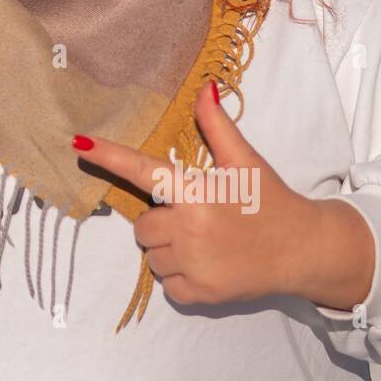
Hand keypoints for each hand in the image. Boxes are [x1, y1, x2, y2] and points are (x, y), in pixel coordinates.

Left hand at [73, 81, 374, 308]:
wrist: (303, 250)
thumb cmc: (270, 201)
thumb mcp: (245, 161)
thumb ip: (217, 127)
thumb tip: (204, 87)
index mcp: (197, 192)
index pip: (143, 170)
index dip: (109, 156)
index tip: (77, 142)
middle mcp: (190, 228)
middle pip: (142, 225)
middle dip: (161, 221)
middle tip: (195, 218)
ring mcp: (194, 264)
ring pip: (151, 256)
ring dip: (168, 250)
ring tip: (205, 242)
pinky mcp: (200, 293)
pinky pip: (166, 284)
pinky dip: (180, 277)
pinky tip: (207, 265)